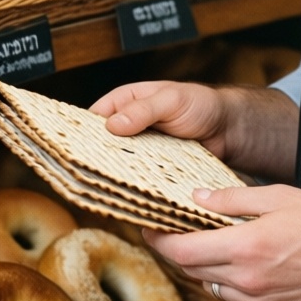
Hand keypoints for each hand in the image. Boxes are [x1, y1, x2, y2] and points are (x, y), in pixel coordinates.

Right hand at [90, 80, 299, 181]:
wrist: (230, 130)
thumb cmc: (200, 105)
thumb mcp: (171, 99)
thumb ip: (143, 110)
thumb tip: (112, 125)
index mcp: (124, 103)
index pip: (93, 118)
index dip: (80, 133)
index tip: (70, 151)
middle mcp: (127, 128)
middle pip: (102, 146)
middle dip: (95, 160)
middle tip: (85, 178)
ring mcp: (140, 151)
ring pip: (119, 166)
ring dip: (115, 177)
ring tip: (106, 193)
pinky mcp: (154, 172)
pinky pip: (139, 181)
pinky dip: (136, 188)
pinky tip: (131, 200)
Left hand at [145, 184, 300, 300]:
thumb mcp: (280, 197)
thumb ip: (232, 200)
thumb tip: (197, 199)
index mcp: (246, 250)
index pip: (183, 252)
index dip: (160, 240)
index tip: (150, 228)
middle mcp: (248, 283)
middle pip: (193, 271)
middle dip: (180, 251)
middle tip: (177, 232)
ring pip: (213, 287)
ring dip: (207, 268)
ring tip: (216, 245)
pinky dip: (230, 284)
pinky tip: (245, 266)